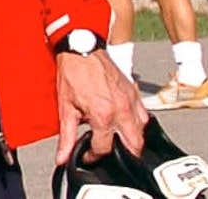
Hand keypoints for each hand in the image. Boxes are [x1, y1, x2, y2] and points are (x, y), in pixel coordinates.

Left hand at [55, 51, 146, 165]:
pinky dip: (137, 124)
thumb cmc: (73, 74)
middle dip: (121, 154)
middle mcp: (121, 110)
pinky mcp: (135, 94)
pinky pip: (144, 116)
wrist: (82, 50)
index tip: (87, 155)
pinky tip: (124, 123)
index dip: (93, 156)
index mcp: (103, 115)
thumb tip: (62, 157)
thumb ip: (66, 136)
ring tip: (114, 138)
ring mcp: (131, 102)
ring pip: (142, 133)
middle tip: (106, 150)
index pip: (104, 148)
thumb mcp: (65, 108)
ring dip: (131, 140)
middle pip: (133, 146)